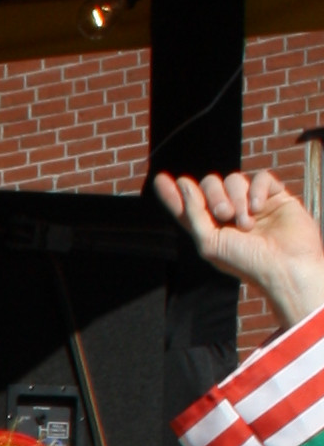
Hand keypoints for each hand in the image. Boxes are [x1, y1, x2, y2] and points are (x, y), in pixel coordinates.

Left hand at [153, 168, 323, 331]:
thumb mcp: (209, 243)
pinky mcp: (275, 197)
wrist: (284, 268)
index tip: (160, 179)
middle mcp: (231, 215)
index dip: (174, 194)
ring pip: (234, 179)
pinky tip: (260, 209)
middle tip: (224, 215)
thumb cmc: (246, 263)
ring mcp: (253, 204)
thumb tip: (184, 183)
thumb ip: (193, 213)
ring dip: (236, 198)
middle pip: (211, 185)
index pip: (189, 207)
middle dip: (213, 196)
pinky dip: (257, 190)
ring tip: (246, 223)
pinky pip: (261, 178)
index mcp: (212, 229)